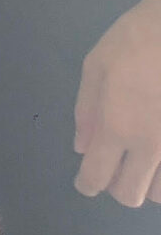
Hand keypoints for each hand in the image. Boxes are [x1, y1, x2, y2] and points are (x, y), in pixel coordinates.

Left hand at [74, 0, 160, 206]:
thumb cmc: (135, 39)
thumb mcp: (96, 66)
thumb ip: (86, 110)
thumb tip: (82, 147)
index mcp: (117, 127)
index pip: (97, 177)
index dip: (87, 185)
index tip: (86, 182)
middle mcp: (150, 146)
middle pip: (130, 195)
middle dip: (117, 186)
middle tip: (116, 164)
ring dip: (148, 181)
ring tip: (143, 156)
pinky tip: (160, 151)